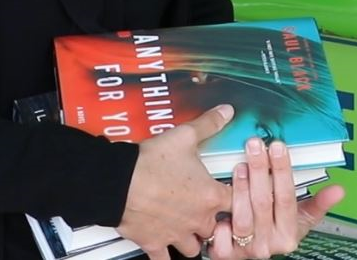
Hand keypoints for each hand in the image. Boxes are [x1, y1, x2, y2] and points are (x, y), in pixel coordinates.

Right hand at [117, 105, 236, 259]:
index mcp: (210, 195)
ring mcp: (176, 234)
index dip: (238, 200)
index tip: (235, 198)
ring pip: (195, 247)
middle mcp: (197, 219)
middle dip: (214, 222)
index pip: (239, 204)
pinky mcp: (155, 243)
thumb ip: (209, 124)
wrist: (117, 182)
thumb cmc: (150, 162)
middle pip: (217, 229)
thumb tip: (226, 112)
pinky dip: (166, 256)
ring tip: (190, 230)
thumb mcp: (185, 136)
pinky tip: (166, 251)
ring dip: (194, 240)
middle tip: (209, 214)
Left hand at [208, 138, 346, 259]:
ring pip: (242, 217)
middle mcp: (269, 243)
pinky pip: (221, 236)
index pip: (287, 198)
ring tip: (240, 164)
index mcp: (289, 234)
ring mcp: (246, 250)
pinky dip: (221, 217)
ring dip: (239, 188)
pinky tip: (220, 195)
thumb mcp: (299, 221)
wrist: (249, 256)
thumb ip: (317, 204)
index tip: (277, 146)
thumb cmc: (276, 232)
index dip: (283, 171)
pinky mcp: (225, 254)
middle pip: (263, 203)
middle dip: (259, 170)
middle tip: (255, 144)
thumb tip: (339, 190)